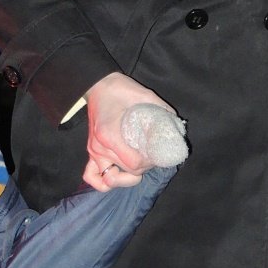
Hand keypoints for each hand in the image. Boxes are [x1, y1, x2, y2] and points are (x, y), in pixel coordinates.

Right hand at [83, 72, 176, 190]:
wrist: (98, 84)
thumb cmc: (121, 90)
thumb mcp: (146, 97)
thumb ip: (163, 112)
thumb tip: (176, 130)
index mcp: (110, 134)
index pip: (134, 163)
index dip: (150, 163)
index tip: (158, 154)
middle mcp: (100, 147)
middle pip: (127, 171)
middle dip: (144, 168)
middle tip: (152, 157)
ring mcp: (93, 151)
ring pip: (110, 180)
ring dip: (126, 178)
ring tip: (137, 168)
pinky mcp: (91, 151)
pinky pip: (92, 176)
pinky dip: (104, 182)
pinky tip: (117, 175)